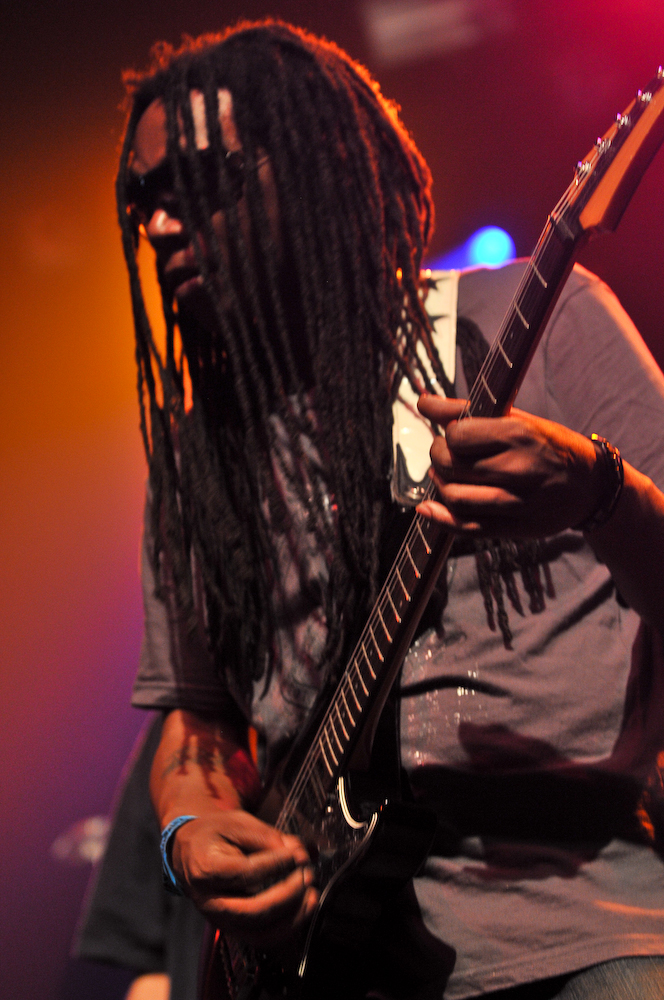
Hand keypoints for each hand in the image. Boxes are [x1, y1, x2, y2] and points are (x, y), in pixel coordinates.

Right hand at [171, 809, 317, 945]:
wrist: (190, 852)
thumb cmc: (214, 835)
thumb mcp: (236, 823)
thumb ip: (266, 836)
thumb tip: (297, 852)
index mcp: (206, 869)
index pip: (245, 873)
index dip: (276, 864)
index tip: (298, 854)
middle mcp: (210, 901)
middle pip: (253, 910)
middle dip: (287, 894)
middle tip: (307, 875)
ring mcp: (220, 920)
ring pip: (259, 933)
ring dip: (292, 916)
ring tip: (311, 894)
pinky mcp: (232, 929)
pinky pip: (262, 939)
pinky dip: (287, 928)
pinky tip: (304, 909)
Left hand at [416, 396, 601, 537]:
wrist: (591, 486)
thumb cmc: (549, 446)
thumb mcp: (518, 420)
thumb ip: (469, 411)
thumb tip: (424, 402)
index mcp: (519, 434)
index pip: (457, 435)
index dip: (446, 435)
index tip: (452, 436)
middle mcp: (519, 468)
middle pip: (451, 466)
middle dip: (437, 458)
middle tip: (444, 455)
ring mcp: (518, 502)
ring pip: (455, 498)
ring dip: (440, 486)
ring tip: (446, 476)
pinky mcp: (516, 528)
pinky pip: (467, 528)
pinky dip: (440, 519)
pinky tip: (429, 509)